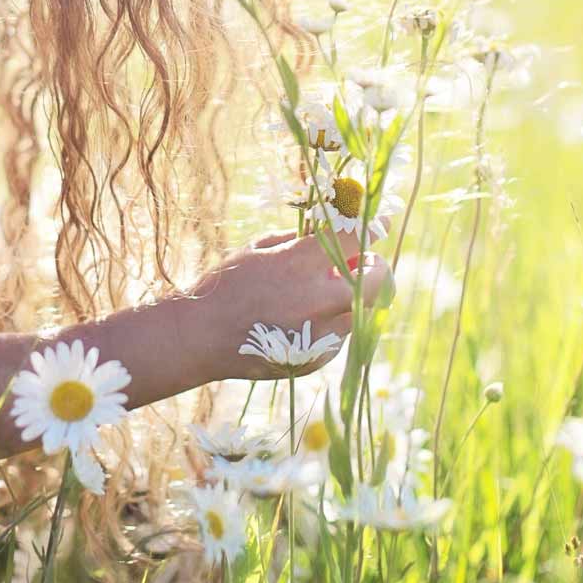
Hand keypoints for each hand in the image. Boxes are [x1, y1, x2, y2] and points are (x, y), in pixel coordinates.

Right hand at [182, 229, 392, 382]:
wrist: (200, 337)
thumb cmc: (226, 284)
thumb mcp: (259, 248)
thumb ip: (300, 241)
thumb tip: (333, 233)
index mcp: (299, 265)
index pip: (354, 239)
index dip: (372, 226)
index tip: (382, 222)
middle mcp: (316, 301)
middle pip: (377, 280)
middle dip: (376, 267)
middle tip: (365, 263)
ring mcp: (319, 335)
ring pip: (362, 310)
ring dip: (352, 297)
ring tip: (321, 293)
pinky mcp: (317, 360)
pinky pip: (340, 335)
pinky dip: (331, 322)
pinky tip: (301, 320)